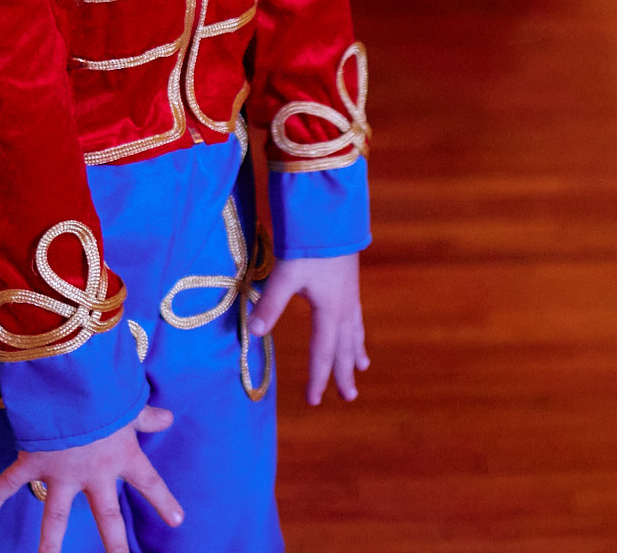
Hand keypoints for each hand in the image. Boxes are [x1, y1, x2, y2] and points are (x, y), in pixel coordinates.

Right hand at [0, 407, 182, 552]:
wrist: (71, 383)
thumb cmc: (105, 390)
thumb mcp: (130, 405)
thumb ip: (146, 417)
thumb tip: (168, 418)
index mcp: (121, 456)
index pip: (149, 482)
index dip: (163, 501)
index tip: (177, 521)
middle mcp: (93, 472)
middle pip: (107, 515)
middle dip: (114, 543)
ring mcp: (62, 472)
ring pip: (55, 516)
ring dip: (50, 543)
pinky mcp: (34, 462)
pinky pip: (10, 482)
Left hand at [248, 254, 368, 405]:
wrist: (331, 216)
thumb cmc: (308, 245)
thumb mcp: (286, 275)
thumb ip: (271, 303)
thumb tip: (254, 331)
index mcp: (330, 311)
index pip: (322, 352)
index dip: (317, 378)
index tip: (313, 401)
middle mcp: (345, 307)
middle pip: (345, 347)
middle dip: (344, 372)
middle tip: (349, 396)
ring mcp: (350, 294)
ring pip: (355, 331)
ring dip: (356, 351)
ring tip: (363, 367)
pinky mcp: (350, 281)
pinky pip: (357, 315)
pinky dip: (357, 329)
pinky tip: (354, 326)